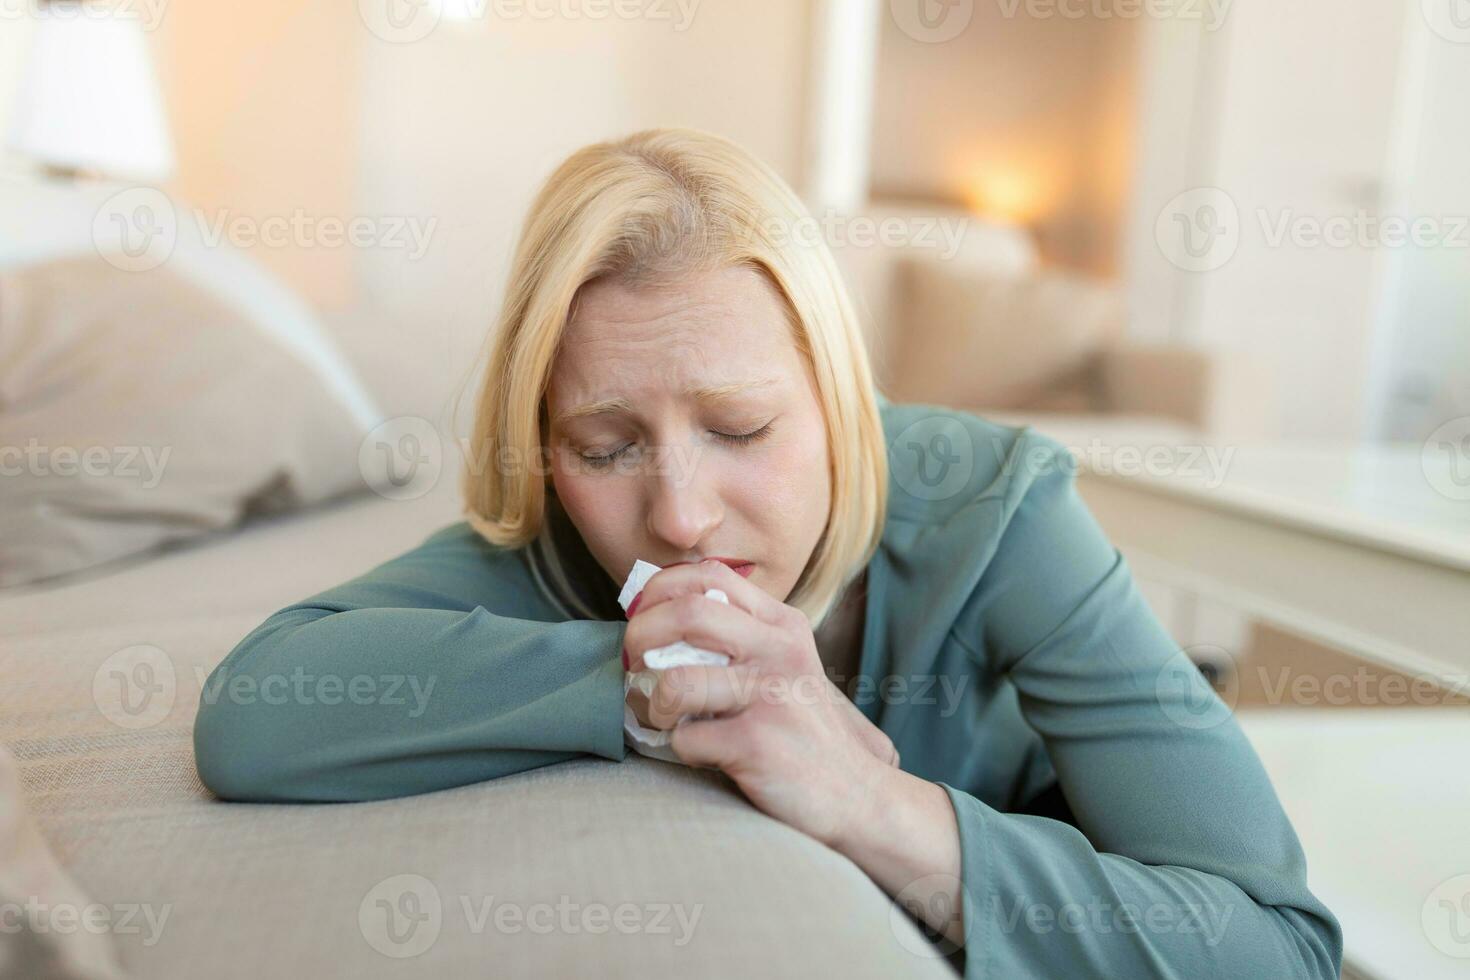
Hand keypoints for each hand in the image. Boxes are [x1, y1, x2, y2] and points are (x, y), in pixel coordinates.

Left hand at [622, 560, 895, 846]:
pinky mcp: (759, 742)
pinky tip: (704, 755)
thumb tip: (655, 616)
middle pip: (688, 613)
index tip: (640, 618)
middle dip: (639, 636)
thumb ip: (738, 639)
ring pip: (677, 681)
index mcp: (782, 625)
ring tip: (665, 718)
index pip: (710, 576)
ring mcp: (772, 695)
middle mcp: (780, 650)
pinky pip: (687, 739)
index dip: (660, 591)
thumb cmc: (801, 732)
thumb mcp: (783, 668)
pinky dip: (681, 750)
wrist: (855, 797)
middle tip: (630, 664)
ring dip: (653, 704)